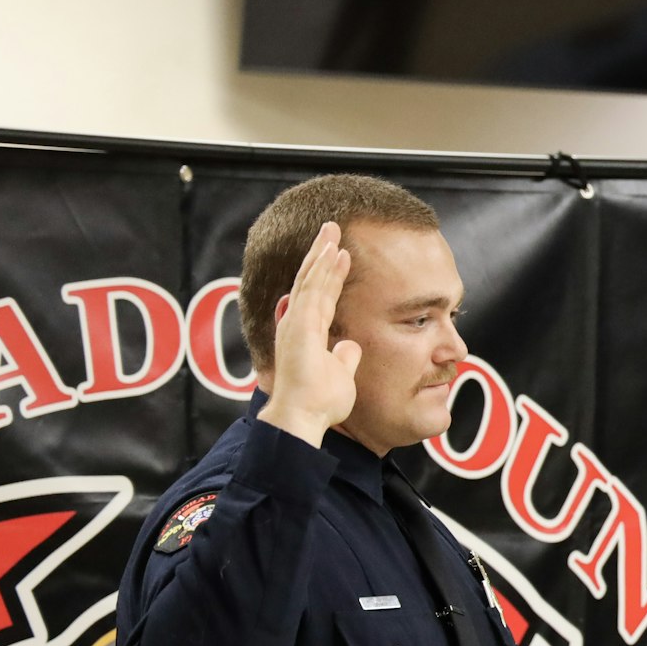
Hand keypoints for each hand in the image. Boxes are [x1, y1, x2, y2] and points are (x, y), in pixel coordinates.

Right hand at [258, 222, 361, 446]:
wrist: (303, 417)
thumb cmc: (318, 403)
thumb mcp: (340, 375)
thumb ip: (344, 357)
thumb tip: (350, 345)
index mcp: (307, 333)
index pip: (320, 295)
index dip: (329, 274)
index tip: (340, 253)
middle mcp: (297, 324)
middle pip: (311, 280)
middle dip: (321, 253)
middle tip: (331, 227)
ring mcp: (296, 323)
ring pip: (310, 279)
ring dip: (322, 253)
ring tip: (333, 230)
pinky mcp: (299, 325)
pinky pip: (313, 290)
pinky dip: (323, 269)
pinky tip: (333, 251)